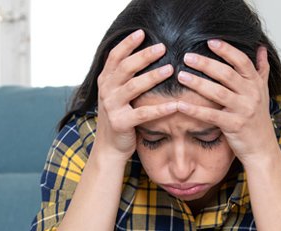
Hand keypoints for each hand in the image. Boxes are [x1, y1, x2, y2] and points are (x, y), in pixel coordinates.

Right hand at [95, 29, 177, 159]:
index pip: (114, 56)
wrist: (109, 147)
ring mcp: (112, 107)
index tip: (142, 32)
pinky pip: (143, 114)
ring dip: (153, 77)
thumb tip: (143, 53)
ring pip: (133, 87)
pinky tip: (175, 104)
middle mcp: (106, 91)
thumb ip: (123, 76)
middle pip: (125, 68)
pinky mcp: (121, 123)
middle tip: (162, 47)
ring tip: (170, 69)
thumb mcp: (116, 93)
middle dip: (144, 56)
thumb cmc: (119, 116)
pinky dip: (160, 109)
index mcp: (105, 80)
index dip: (127, 43)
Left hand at [176, 40, 277, 164]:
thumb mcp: (264, 92)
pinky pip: (211, 115)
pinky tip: (181, 105)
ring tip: (181, 75)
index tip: (210, 42)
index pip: (242, 61)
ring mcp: (243, 110)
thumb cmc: (259, 119)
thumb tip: (261, 48)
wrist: (263, 148)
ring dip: (198, 83)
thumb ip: (261, 69)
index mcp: (256, 84)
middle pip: (227, 74)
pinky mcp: (234, 125)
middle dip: (206, 64)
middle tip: (187, 57)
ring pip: (218, 92)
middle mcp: (252, 94)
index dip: (227, 50)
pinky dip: (195, 110)